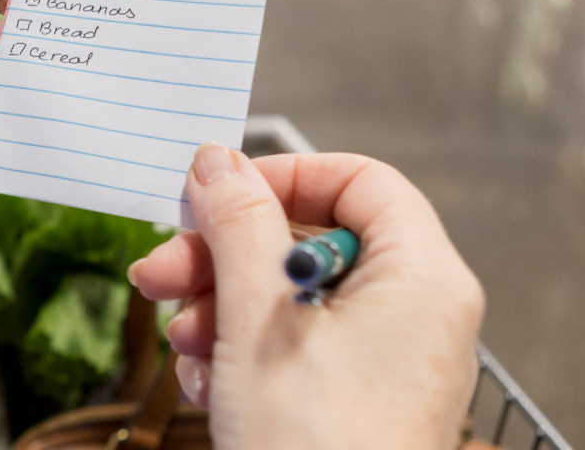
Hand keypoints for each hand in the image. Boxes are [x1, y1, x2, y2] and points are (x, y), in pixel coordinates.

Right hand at [129, 145, 484, 449]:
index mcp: (422, 280)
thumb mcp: (258, 319)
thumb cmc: (317, 446)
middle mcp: (417, 317)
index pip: (361, 182)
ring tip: (185, 343)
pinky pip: (296, 352)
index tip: (218, 196)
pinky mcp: (356, 405)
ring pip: (293, 301)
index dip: (284, 177)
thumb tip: (219, 163)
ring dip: (222, 310)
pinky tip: (209, 386)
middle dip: (226, 255)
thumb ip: (237, 227)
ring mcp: (388, 366)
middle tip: (162, 271)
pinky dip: (242, 357)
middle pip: (312, 242)